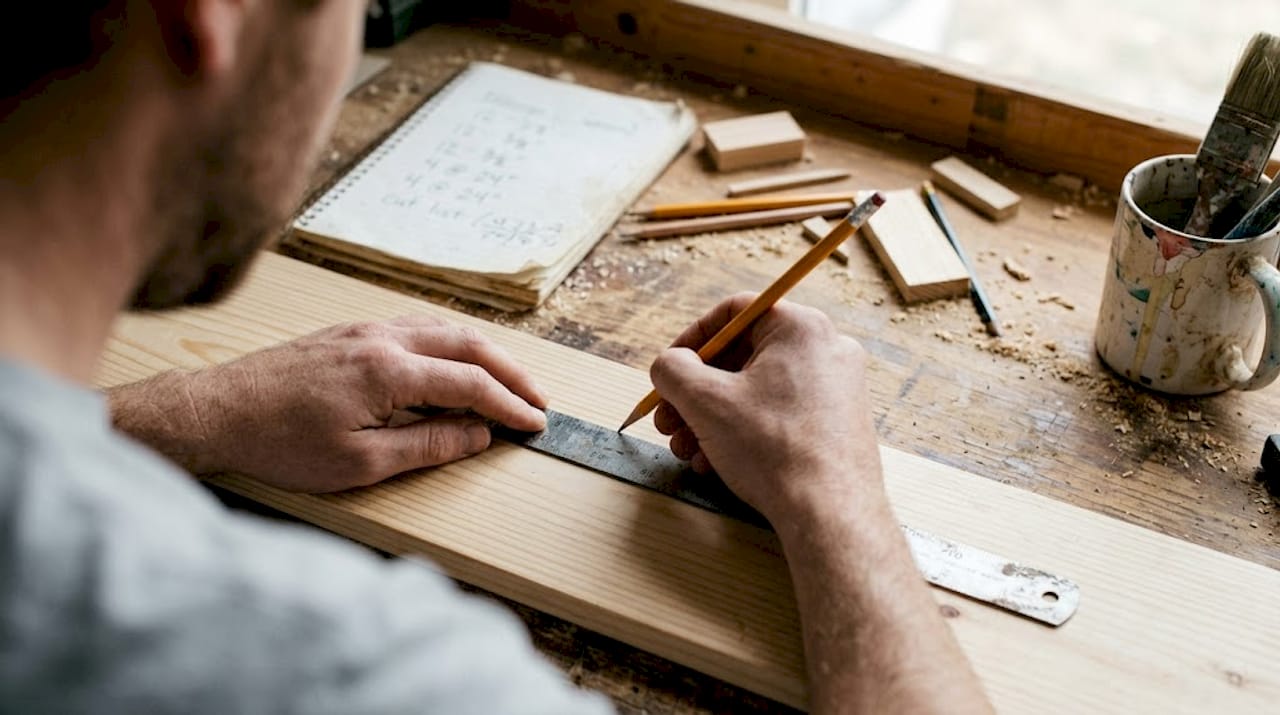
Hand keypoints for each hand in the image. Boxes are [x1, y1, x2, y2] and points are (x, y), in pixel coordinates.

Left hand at [109, 315, 546, 492]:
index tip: (536, 424)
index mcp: (389, 372)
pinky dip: (451, 343)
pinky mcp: (350, 331)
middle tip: (538, 399)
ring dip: (484, 353)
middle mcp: (383, 339)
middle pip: (468, 344)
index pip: (471, 383)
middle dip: (512, 372)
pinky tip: (455, 361)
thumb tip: (477, 434)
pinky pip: (417, 327)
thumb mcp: (360, 463)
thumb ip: (427, 445)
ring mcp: (365, 329)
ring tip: (508, 381)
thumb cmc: (280, 442)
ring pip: (444, 329)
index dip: (510, 405)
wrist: (216, 411)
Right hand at [649, 294, 883, 522]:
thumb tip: (668, 365)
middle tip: (668, 419)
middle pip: (743, 357)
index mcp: (801, 328)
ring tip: (687, 450)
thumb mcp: (705, 401)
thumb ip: (673, 370)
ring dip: (712, 418)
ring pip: (757, 391)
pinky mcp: (838, 423)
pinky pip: (780, 414)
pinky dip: (744, 432)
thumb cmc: (773, 449)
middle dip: (696, 392)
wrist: (829, 514)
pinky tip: (716, 463)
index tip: (669, 369)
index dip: (691, 339)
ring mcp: (837, 388)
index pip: (734, 312)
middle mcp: (826, 350)